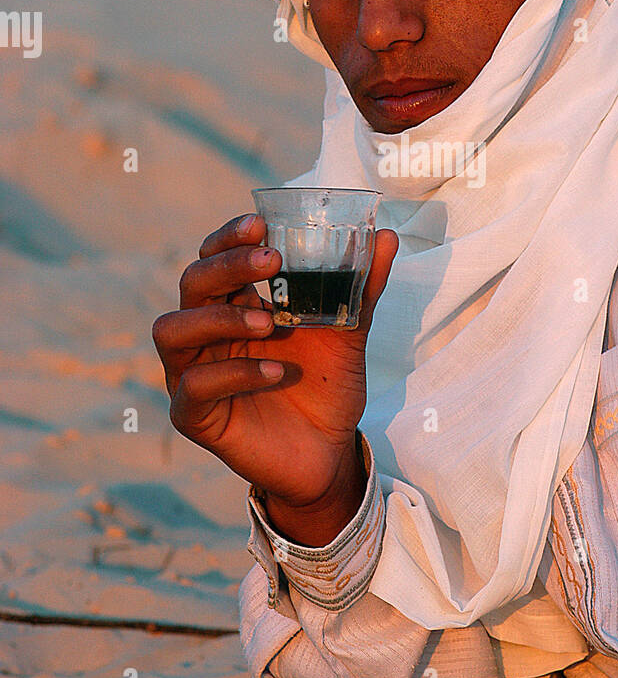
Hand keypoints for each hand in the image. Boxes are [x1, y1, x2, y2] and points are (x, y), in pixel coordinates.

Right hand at [152, 213, 397, 539]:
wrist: (330, 452)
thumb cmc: (326, 384)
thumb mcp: (348, 331)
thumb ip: (361, 286)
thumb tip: (384, 234)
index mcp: (233, 304)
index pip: (213, 256)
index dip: (228, 237)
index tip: (261, 225)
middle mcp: (205, 333)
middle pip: (191, 283)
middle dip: (227, 266)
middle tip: (271, 261)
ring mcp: (192, 373)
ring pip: (173, 330)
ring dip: (219, 318)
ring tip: (269, 322)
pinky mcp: (193, 416)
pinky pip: (194, 386)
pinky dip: (235, 374)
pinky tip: (276, 371)